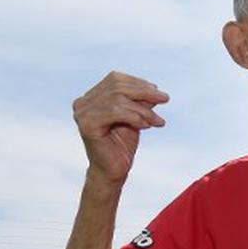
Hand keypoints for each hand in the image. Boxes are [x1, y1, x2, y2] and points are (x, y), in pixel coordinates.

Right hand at [72, 71, 168, 185]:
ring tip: (157, 120)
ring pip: (118, 99)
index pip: (115, 79)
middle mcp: (83, 102)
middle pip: (117, 87)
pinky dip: (135, 117)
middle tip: (165, 99)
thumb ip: (140, 101)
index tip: (158, 91)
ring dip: (143, 109)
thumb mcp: (136, 116)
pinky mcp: (86, 124)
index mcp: (91, 97)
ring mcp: (82, 113)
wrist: (114, 170)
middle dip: (145, 91)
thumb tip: (154, 88)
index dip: (138, 82)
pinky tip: (146, 126)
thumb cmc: (122, 143)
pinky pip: (115, 112)